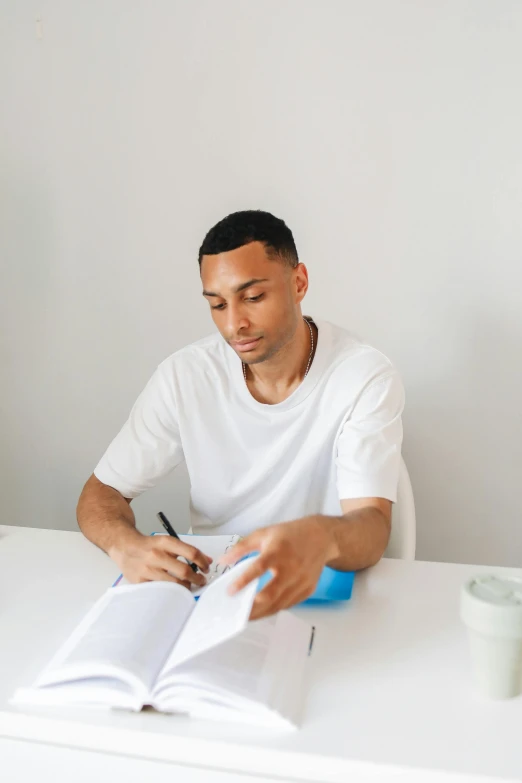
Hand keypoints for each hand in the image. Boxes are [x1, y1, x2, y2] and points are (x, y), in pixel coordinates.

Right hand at [110, 532, 212, 588]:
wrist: (124, 547)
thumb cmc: (149, 546)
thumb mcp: (167, 542)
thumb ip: (187, 551)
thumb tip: (208, 561)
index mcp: (165, 542)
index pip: (191, 553)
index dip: (203, 562)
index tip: (206, 568)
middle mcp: (156, 555)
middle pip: (184, 571)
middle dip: (197, 578)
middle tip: (201, 581)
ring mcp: (147, 569)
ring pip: (174, 583)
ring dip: (186, 587)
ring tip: (190, 587)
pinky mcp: (141, 582)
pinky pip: (161, 590)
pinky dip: (171, 592)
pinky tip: (175, 591)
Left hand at [220, 517, 337, 619]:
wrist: (322, 537)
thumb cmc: (289, 535)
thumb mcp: (263, 534)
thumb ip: (241, 548)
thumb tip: (223, 561)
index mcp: (278, 551)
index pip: (259, 568)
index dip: (244, 581)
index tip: (230, 591)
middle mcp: (291, 568)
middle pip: (270, 594)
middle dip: (252, 608)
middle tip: (236, 614)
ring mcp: (301, 581)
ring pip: (279, 604)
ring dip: (262, 613)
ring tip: (246, 617)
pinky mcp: (308, 590)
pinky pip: (288, 604)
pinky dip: (274, 609)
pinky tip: (263, 611)